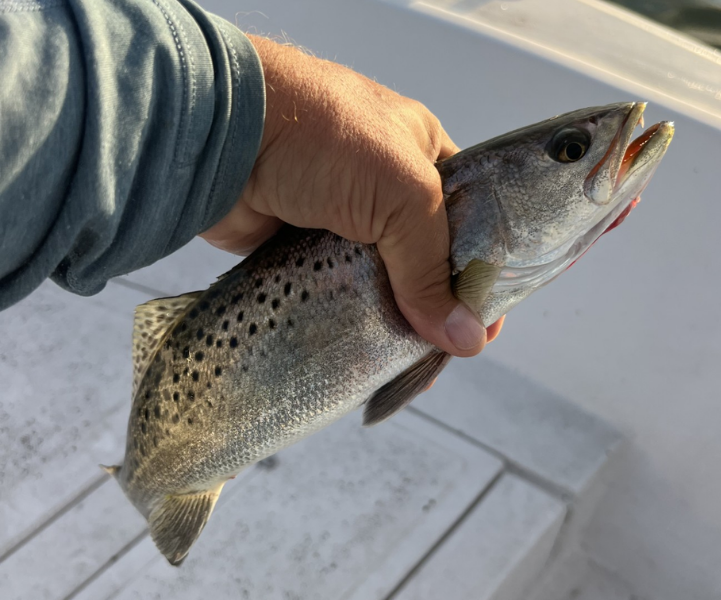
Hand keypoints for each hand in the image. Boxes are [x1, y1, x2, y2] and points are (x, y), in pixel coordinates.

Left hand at [202, 36, 502, 356]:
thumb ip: (432, 264)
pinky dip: (352, 321)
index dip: (483, 268)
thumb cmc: (320, 137)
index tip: (488, 318)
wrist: (220, 138)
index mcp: (421, 155)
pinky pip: (339, 295)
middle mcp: (384, 189)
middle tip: (452, 351)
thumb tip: (463, 336)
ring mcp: (342, 222)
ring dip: (396, 319)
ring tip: (414, 365)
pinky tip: (369, 353)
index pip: (469, 218)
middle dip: (440, 304)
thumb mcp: (401, 190)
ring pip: (383, 282)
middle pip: (426, 258)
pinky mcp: (302, 251)